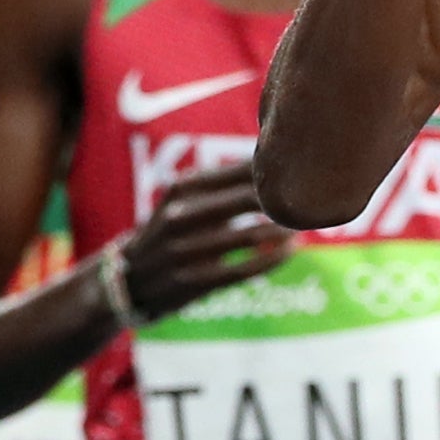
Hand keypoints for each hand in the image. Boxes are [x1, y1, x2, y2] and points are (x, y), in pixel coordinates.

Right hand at [111, 161, 298, 323]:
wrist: (128, 281)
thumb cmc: (173, 234)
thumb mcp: (186, 201)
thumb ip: (226, 184)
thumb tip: (281, 156)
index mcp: (182, 189)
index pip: (240, 171)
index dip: (278, 170)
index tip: (306, 171)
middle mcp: (180, 216)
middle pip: (250, 198)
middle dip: (286, 199)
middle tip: (311, 199)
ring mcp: (184, 251)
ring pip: (251, 236)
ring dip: (284, 231)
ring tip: (303, 225)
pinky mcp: (192, 282)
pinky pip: (244, 269)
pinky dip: (272, 259)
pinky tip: (290, 250)